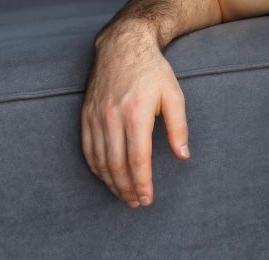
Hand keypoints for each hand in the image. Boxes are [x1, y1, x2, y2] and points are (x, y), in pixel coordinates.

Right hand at [82, 32, 189, 207]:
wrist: (122, 46)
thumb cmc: (153, 71)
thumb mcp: (174, 95)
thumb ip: (179, 128)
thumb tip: (183, 155)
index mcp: (136, 114)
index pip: (137, 159)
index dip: (142, 183)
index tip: (147, 199)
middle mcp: (112, 117)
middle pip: (116, 164)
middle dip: (126, 188)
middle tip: (136, 204)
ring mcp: (95, 116)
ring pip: (99, 159)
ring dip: (111, 182)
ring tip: (123, 195)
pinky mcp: (86, 114)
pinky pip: (87, 148)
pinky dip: (96, 167)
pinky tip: (106, 177)